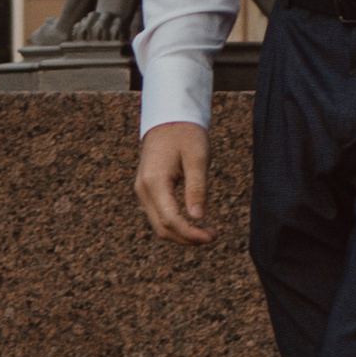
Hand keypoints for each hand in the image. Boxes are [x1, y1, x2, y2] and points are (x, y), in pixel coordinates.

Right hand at [136, 121, 213, 244]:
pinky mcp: (146, 190)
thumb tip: (198, 217)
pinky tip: (192, 223)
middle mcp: (143, 189)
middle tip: (211, 237)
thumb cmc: (186, 135)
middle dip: (187, 238)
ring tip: (205, 233)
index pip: (170, 220)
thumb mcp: (197, 158)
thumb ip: (197, 188)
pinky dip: (174, 224)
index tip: (212, 237)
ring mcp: (142, 190)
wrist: (168, 118)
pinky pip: (158, 215)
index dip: (191, 233)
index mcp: (154, 181)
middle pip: (162, 228)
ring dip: (181, 234)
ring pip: (158, 224)